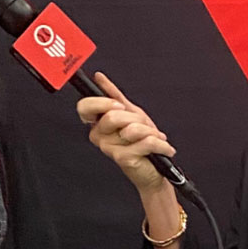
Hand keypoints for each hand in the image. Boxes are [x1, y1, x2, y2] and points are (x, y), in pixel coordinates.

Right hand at [76, 72, 175, 193]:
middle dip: (137, 119)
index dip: (101, 102)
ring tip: (154, 138)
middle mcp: (99, 136)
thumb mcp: (131, 113)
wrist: (154, 169)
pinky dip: (161, 144)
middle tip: (144, 127)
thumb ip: (114, 95)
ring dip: (151, 132)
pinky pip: (146, 141)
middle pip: (113, 115)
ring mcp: (109, 148)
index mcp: (98, 124)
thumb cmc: (142, 142)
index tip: (119, 104)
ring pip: (132, 128)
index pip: (85, 107)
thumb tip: (99, 78)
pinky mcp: (123, 158)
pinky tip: (162, 148)